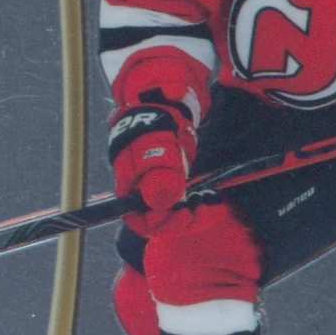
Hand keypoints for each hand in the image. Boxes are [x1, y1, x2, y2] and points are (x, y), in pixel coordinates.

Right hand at [109, 105, 195, 231]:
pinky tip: (205, 199)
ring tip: (204, 204)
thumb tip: (161, 205)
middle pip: (155, 219)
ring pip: (169, 212)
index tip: (182, 215)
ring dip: (187, 213)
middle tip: (196, 212)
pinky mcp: (168, 183)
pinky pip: (178, 202)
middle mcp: (140, 193)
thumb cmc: (155, 130)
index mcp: (130, 188)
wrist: (163, 110)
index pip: (138, 220)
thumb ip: (160, 180)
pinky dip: (191, 204)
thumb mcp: (159, 154)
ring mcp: (154, 188)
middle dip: (177, 220)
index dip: (159, 224)